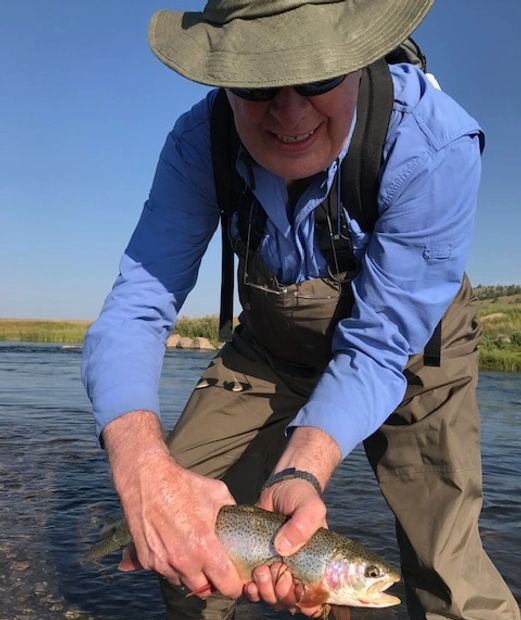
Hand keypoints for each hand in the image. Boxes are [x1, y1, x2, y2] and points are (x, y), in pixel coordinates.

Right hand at [103, 411, 242, 599]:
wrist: (148, 478)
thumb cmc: (183, 484)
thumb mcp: (218, 493)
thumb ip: (231, 512)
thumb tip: (240, 523)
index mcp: (204, 546)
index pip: (226, 584)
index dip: (234, 585)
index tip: (235, 579)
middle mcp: (183, 560)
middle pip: (204, 589)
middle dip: (212, 581)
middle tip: (214, 566)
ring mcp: (163, 562)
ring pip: (183, 582)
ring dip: (190, 573)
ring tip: (192, 552)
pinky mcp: (147, 560)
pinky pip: (165, 572)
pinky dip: (172, 565)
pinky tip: (175, 545)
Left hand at [244, 426, 341, 615]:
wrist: (280, 486)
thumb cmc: (301, 497)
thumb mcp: (311, 507)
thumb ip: (303, 526)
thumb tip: (282, 548)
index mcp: (314, 564)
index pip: (313, 597)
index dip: (303, 600)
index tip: (290, 580)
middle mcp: (297, 570)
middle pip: (289, 601)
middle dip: (278, 594)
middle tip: (270, 571)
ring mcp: (277, 567)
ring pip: (272, 597)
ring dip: (264, 592)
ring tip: (259, 573)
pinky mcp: (259, 562)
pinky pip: (256, 588)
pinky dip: (251, 590)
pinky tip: (247, 582)